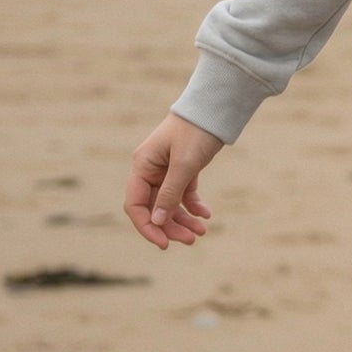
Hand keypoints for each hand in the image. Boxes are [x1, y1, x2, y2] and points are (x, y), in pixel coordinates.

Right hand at [124, 113, 223, 249]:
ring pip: (170, 203)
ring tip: (202, 232)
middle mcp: (151, 169)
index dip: (147, 227)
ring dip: (183, 219)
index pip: (136, 205)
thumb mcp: (184, 165)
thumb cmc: (196, 132)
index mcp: (142, 166)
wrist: (215, 108)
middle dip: (170, 226)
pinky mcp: (184, 168)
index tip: (164, 244)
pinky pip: (184, 194)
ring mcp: (167, 170)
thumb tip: (157, 222)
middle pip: (154, 207)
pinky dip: (193, 205)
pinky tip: (205, 215)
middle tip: (191, 240)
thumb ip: (169, 194)